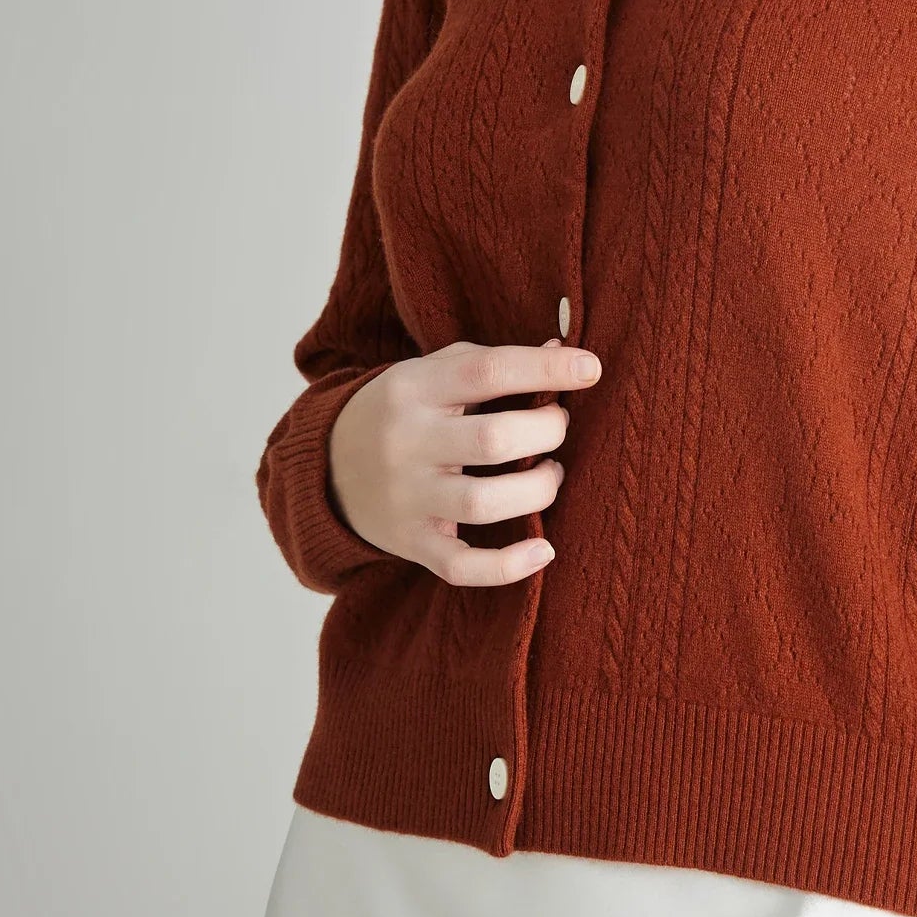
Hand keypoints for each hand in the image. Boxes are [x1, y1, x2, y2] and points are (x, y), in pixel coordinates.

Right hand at [327, 335, 601, 583]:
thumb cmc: (403, 410)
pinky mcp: (411, 543)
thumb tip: (563, 350)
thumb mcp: (433, 372)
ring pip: (483, 502)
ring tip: (549, 475)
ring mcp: (407, 498)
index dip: (545, 369)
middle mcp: (407, 442)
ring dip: (538, 490)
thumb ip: (492, 363)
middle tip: (557, 426)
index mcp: (414, 387)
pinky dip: (507, 566)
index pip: (487, 371)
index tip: (590, 369)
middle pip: (493, 439)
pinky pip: (461, 566)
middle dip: (546, 431)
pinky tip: (543, 550)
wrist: (325, 466)